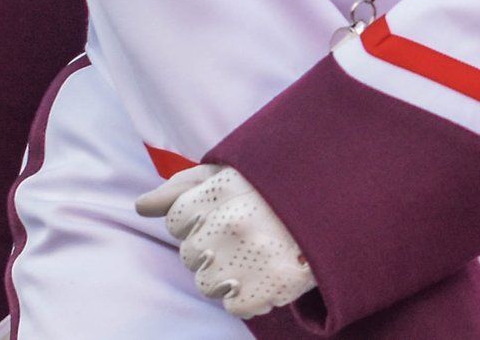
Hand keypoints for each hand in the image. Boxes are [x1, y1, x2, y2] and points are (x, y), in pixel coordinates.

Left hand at [135, 164, 314, 319]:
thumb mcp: (230, 173)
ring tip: (257, 254)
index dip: (197, 220)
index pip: (176, 221)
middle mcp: (230, 224)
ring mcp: (249, 259)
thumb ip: (181, 188)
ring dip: (228, 275)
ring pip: (207, 284)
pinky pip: (235, 306)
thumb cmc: (276, 190)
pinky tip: (268, 273)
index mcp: (220, 191)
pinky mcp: (268, 289)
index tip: (224, 214)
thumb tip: (140, 207)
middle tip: (246, 234)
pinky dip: (250, 297)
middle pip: (189, 255)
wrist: (338, 204)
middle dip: (211, 248)